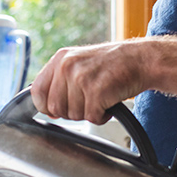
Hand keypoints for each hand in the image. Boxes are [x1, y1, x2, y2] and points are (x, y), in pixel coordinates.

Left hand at [29, 40, 148, 124]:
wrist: (140, 59)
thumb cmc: (112, 64)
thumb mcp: (79, 62)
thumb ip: (60, 81)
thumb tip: (45, 107)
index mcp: (60, 59)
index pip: (37, 91)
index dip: (45, 106)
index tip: (56, 110)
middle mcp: (67, 66)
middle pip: (55, 108)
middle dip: (71, 112)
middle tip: (88, 102)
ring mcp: (81, 78)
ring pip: (73, 115)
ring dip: (89, 113)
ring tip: (101, 98)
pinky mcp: (96, 91)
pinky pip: (92, 118)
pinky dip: (102, 116)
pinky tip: (109, 102)